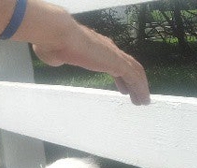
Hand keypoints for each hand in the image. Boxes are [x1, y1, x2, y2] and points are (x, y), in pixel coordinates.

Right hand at [32, 23, 149, 104]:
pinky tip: (141, 99)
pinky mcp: (116, 62)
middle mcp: (108, 50)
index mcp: (96, 48)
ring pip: (135, 71)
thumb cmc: (54, 44)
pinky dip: (140, 88)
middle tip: (137, 96)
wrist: (59, 36)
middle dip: (134, 82)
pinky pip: (134, 76)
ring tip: (142, 102)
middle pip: (128, 66)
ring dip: (140, 87)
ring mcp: (114, 55)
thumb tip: (55, 58)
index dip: (121, 76)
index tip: (123, 88)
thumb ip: (58, 56)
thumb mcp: (55, 53)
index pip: (114, 62)